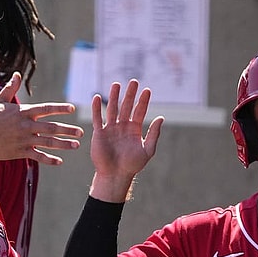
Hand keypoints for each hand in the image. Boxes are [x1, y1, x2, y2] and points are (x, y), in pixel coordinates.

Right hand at [0, 72, 84, 164]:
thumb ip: (10, 88)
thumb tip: (17, 74)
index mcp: (23, 112)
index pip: (46, 109)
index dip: (60, 108)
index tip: (72, 108)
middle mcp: (26, 126)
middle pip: (51, 127)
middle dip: (68, 130)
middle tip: (81, 133)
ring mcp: (24, 140)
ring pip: (48, 142)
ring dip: (63, 144)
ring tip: (76, 145)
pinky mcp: (20, 152)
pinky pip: (37, 156)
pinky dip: (49, 159)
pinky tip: (60, 161)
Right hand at [89, 79, 163, 201]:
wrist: (116, 175)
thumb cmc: (132, 165)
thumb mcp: (147, 150)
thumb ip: (153, 134)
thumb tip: (161, 118)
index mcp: (134, 130)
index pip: (139, 111)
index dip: (143, 101)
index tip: (147, 90)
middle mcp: (123, 127)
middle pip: (126, 107)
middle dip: (130, 94)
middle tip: (134, 81)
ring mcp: (111, 129)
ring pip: (112, 109)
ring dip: (114, 97)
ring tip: (116, 84)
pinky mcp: (99, 133)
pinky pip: (98, 118)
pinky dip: (96, 108)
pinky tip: (97, 97)